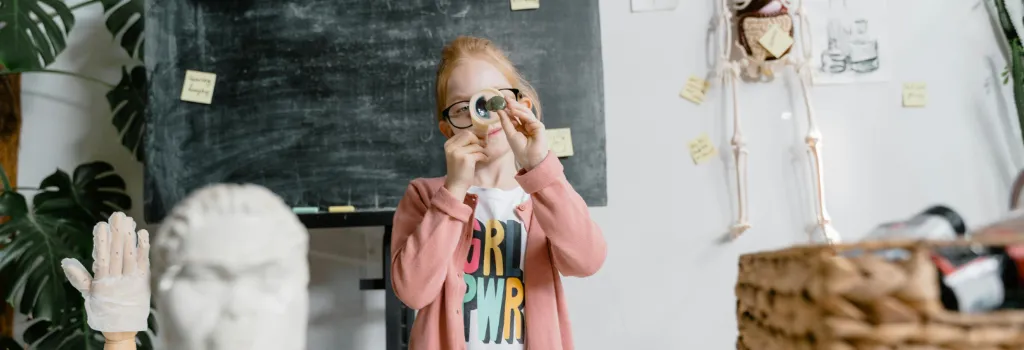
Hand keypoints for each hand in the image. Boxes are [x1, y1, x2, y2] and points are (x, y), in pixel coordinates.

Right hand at [61, 212, 150, 332]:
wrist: (122, 327)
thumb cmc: (103, 308)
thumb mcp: (88, 294)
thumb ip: (79, 277)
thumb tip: (66, 262)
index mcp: (101, 282)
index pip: (101, 258)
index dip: (101, 242)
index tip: (100, 225)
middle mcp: (117, 280)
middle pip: (117, 253)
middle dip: (117, 233)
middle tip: (117, 215)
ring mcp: (131, 280)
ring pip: (130, 256)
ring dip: (130, 237)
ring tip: (129, 221)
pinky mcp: (144, 281)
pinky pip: (145, 262)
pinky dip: (144, 248)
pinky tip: (143, 234)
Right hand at [444, 132, 487, 199]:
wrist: (456, 184)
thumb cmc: (458, 169)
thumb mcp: (457, 154)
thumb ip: (463, 144)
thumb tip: (479, 136)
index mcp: (448, 144)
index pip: (464, 133)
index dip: (474, 137)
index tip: (478, 143)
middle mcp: (451, 147)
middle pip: (469, 135)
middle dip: (478, 141)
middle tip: (482, 148)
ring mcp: (458, 152)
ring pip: (475, 145)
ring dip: (482, 150)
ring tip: (483, 156)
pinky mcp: (466, 159)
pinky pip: (479, 153)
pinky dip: (484, 157)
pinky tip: (484, 160)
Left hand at [498, 99, 547, 169]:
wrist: (530, 159)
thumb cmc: (520, 149)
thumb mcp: (510, 133)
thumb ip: (505, 121)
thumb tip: (499, 110)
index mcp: (520, 127)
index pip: (514, 115)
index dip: (508, 108)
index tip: (500, 101)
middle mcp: (527, 125)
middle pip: (520, 112)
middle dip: (513, 104)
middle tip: (505, 98)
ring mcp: (533, 124)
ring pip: (525, 112)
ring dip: (516, 107)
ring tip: (508, 103)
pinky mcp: (539, 126)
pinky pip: (529, 117)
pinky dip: (521, 113)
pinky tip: (514, 110)